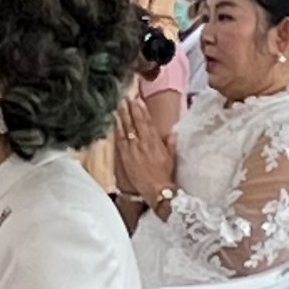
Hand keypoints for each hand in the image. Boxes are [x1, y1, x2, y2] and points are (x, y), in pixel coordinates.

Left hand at [113, 85, 178, 204]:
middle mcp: (143, 142)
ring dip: (122, 115)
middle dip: (130, 108)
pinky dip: (117, 130)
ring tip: (119, 105)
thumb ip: (171, 144)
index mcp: (155, 141)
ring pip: (126, 128)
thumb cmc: (165, 176)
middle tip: (125, 97)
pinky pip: (120, 140)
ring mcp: (133, 149)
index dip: (142, 109)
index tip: (137, 99)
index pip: (147, 121)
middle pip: (135, 121)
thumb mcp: (171, 158)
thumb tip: (173, 133)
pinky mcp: (126, 157)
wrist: (157, 190)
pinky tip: (115, 122)